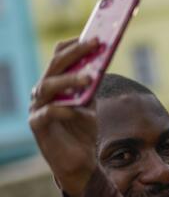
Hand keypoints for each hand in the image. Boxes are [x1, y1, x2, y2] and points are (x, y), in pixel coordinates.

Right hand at [28, 38, 99, 196]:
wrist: (80, 161)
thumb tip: (103, 59)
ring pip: (47, 86)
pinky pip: (48, 112)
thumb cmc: (83, 129)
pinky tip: (78, 109)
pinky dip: (63, 108)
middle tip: (95, 45)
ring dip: (69, 79)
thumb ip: (91, 85)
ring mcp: (37, 108)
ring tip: (89, 77)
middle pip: (54, 66)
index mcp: (54, 83)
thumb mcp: (90, 103)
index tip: (93, 36)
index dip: (74, 45)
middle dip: (75, 54)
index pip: (58, 57)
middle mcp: (42, 92)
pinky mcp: (37, 126)